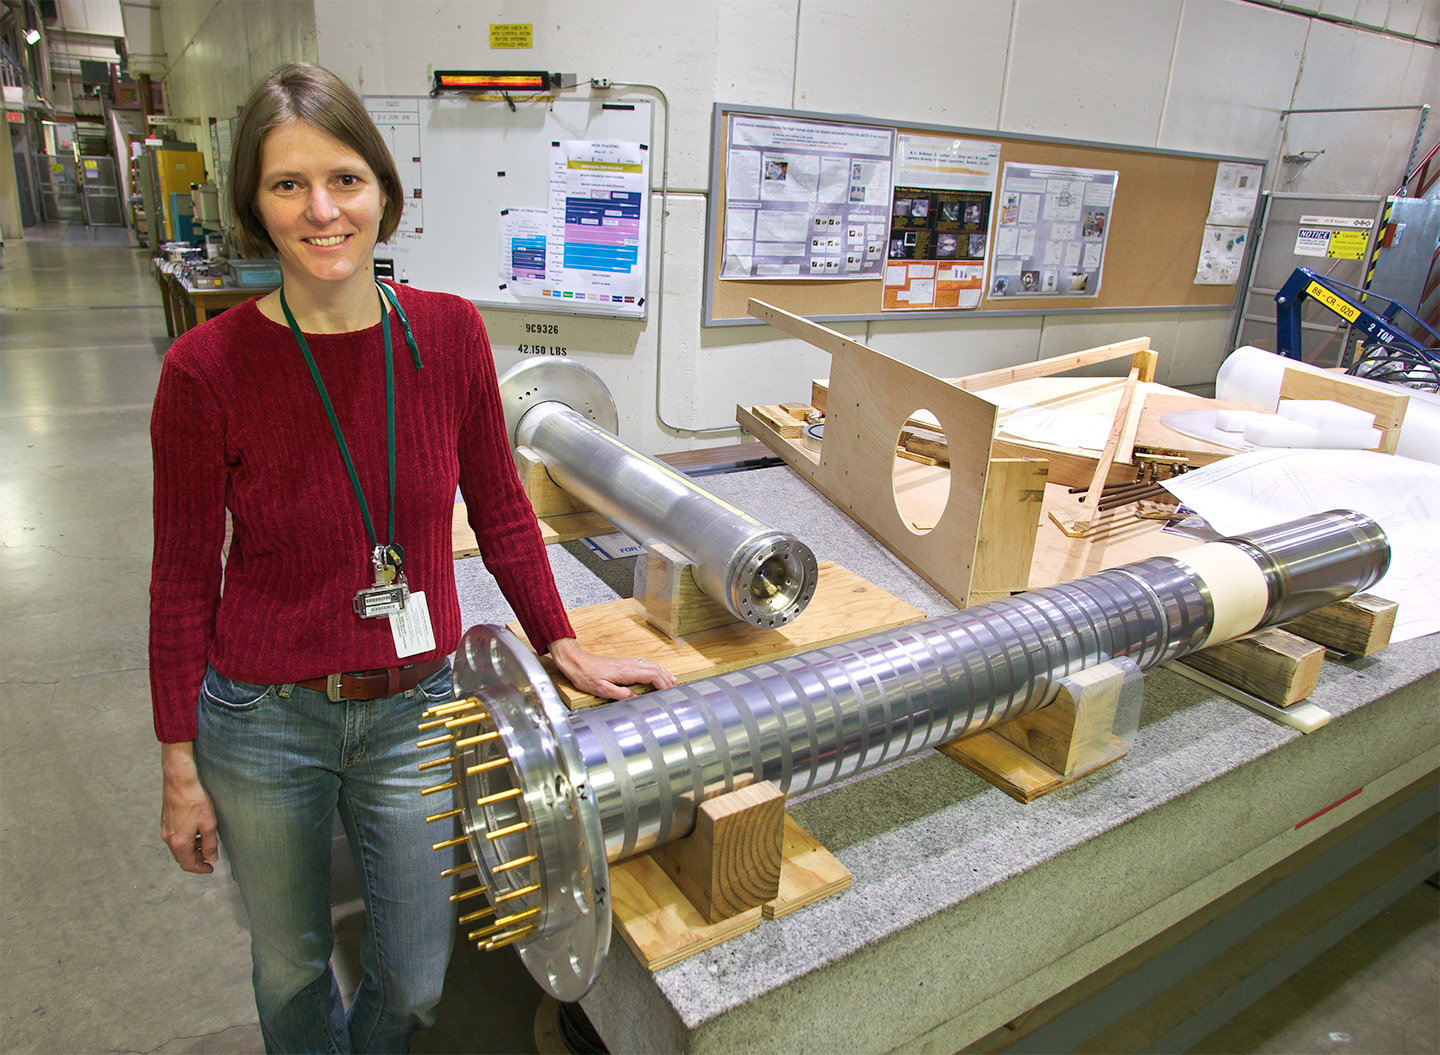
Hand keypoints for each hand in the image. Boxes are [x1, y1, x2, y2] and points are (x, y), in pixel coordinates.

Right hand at [161, 741, 219, 873]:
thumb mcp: (208, 824)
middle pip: (182, 856)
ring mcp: (165, 829)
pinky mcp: (166, 820)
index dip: (200, 869)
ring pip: (178, 846)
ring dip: (192, 848)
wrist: (179, 781)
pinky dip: (186, 839)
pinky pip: (176, 836)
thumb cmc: (195, 800)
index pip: (188, 864)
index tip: (210, 868)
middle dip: (196, 858)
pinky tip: (197, 830)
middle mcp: (169, 838)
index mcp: (179, 842)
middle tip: (210, 855)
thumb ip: (210, 844)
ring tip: (206, 841)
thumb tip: (211, 858)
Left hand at [548, 637, 676, 700]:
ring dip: (661, 672)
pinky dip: (653, 669)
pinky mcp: (622, 663)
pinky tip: (653, 673)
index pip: (651, 675)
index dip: (662, 683)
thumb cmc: (585, 675)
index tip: (668, 692)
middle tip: (675, 687)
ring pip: (649, 665)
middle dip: (666, 677)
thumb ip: (620, 694)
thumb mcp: (601, 689)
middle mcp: (628, 665)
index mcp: (625, 672)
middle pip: (654, 668)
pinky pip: (643, 664)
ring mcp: (626, 662)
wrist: (575, 662)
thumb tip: (635, 698)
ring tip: (670, 679)